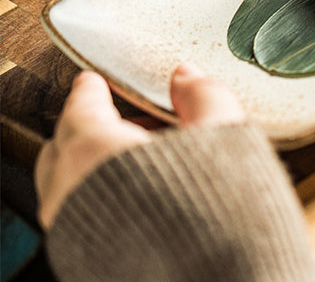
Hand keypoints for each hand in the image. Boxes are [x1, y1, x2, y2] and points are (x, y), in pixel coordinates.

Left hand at [34, 63, 243, 229]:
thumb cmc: (221, 215)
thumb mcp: (224, 134)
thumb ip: (203, 95)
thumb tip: (187, 77)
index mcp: (96, 152)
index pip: (81, 107)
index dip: (91, 89)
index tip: (93, 82)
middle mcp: (72, 196)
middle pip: (64, 148)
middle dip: (90, 127)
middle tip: (128, 118)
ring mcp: (74, 237)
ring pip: (68, 189)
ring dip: (95, 166)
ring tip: (145, 161)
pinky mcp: (86, 266)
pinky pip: (79, 223)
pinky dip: (98, 200)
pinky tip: (142, 200)